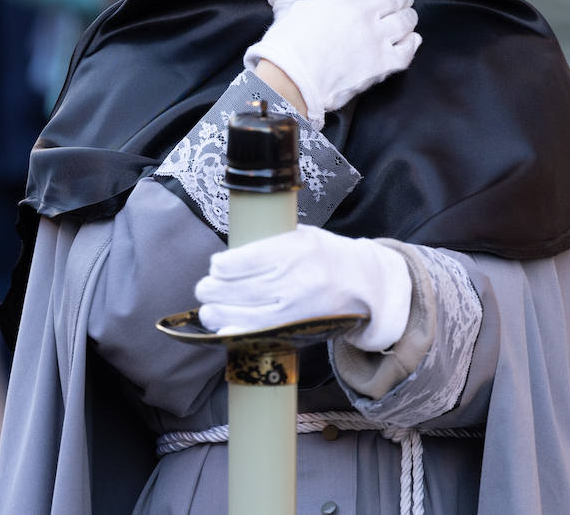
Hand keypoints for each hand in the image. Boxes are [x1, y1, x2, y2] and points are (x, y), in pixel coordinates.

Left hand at [196, 225, 411, 351]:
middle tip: (204, 288)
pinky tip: (222, 329)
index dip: (221, 266)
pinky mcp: (295, 328)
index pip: (243, 260)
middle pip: (237, 288)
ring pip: (242, 313)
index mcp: (293, 248)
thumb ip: (268, 243)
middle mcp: (293, 278)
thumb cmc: (327, 256)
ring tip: (209, 309)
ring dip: (216, 312)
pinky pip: (257, 333)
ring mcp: (294, 307)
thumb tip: (228, 258)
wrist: (364, 285)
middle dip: (212, 289)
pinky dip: (235, 332)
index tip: (216, 266)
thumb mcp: (301, 236)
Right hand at [243, 0, 420, 128]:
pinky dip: (412, 43)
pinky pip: (408, 50)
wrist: (293, 79)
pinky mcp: (383, 64)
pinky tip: (411, 40)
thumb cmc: (287, 44)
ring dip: (409, 17)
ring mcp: (377, 38)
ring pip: (407, 20)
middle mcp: (365, 12)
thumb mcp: (287, 12)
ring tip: (406, 18)